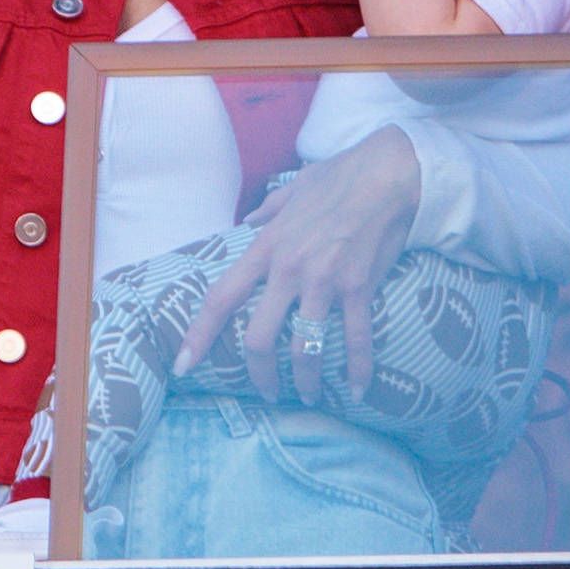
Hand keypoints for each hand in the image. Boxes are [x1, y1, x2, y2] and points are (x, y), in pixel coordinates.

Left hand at [180, 126, 422, 404]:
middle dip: (260, 374)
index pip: (221, 298)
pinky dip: (358, 369)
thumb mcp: (290, 191)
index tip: (184, 364)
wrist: (385, 174)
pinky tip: (359, 389)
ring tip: (310, 394)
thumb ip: (265, 210)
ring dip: (307, 380)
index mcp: (265, 248)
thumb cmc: (337, 178)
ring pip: (305, 348)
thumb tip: (248, 219)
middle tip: (267, 392)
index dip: (199, 335)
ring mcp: (324, 281)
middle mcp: (288, 269)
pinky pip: (355, 338)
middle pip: (259, 338)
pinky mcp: (359, 287)